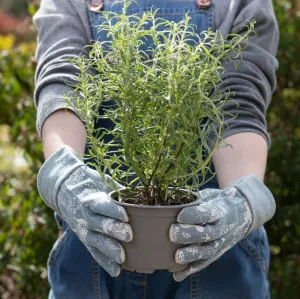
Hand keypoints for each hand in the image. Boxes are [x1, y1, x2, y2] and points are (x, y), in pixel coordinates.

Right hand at [37, 146, 132, 276]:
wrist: (63, 191)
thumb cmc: (89, 184)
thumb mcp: (101, 182)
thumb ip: (118, 190)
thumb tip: (141, 193)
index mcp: (89, 199)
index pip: (101, 205)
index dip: (113, 211)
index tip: (126, 216)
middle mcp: (85, 216)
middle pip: (99, 225)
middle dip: (114, 230)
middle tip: (130, 235)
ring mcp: (83, 229)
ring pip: (95, 241)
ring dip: (109, 249)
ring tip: (123, 257)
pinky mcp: (84, 239)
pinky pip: (93, 252)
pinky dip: (104, 261)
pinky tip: (116, 270)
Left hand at [169, 175, 274, 281]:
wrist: (243, 212)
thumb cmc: (220, 201)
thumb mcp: (212, 194)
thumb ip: (195, 197)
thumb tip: (173, 194)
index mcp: (221, 211)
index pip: (208, 214)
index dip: (194, 215)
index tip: (179, 215)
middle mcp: (222, 228)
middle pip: (207, 234)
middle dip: (189, 234)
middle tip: (172, 233)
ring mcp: (221, 243)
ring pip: (207, 252)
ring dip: (191, 255)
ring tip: (177, 257)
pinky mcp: (217, 253)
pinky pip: (205, 263)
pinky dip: (191, 270)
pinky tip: (177, 275)